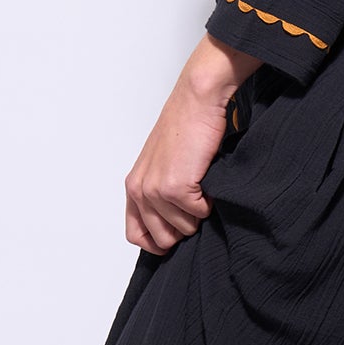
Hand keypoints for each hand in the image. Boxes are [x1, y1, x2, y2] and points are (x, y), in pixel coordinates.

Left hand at [125, 37, 260, 252]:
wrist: (196, 102)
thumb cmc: (185, 127)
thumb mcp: (162, 165)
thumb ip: (159, 194)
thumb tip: (174, 226)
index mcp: (134, 186)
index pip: (136, 235)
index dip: (158, 242)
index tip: (176, 234)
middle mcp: (140, 191)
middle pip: (162, 239)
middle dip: (183, 229)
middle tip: (195, 205)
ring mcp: (156, 191)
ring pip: (184, 228)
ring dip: (199, 213)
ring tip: (201, 185)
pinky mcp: (176, 187)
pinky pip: (199, 214)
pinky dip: (209, 202)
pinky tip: (207, 179)